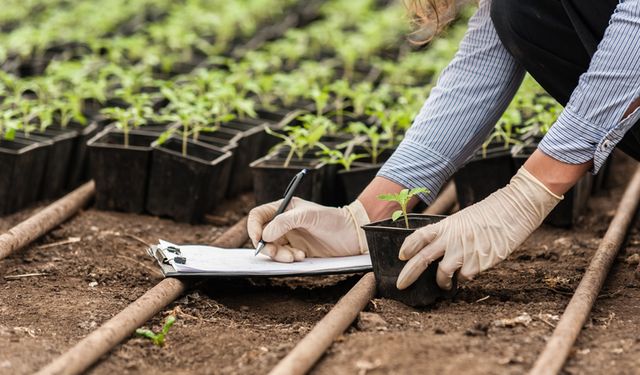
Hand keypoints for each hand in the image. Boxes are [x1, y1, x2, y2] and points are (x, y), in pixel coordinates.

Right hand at [247, 198, 369, 261]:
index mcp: (283, 208)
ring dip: (280, 255)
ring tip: (296, 257)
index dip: (253, 228)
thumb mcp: (308, 216)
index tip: (258, 240)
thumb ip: (284, 222)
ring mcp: (290, 237)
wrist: (353, 235)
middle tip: (278, 253)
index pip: (258, 216)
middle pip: (262, 236)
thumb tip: (265, 235)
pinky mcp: (297, 250)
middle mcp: (283, 222)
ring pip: (272, 249)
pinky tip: (302, 257)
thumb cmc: (333, 219)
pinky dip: (289, 259)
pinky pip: (284, 257)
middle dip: (268, 246)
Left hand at [397, 167, 562, 290]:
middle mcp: (452, 238)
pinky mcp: (479, 262)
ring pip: (443, 274)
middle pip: (423, 258)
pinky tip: (469, 273)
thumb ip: (447, 234)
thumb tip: (434, 251)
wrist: (514, 210)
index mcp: (446, 225)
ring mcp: (465, 251)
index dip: (407, 246)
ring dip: (441, 282)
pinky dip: (463, 278)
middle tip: (401, 284)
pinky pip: (464, 277)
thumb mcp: (462, 220)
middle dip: (409, 274)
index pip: (420, 235)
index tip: (401, 256)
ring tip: (445, 283)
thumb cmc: (488, 215)